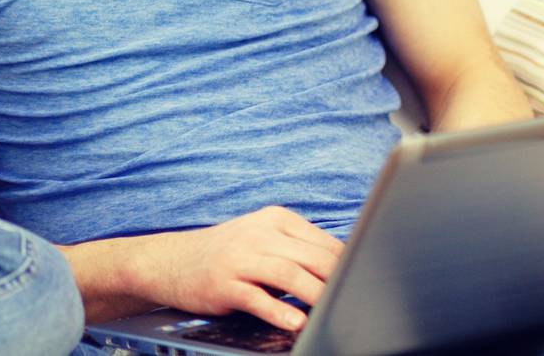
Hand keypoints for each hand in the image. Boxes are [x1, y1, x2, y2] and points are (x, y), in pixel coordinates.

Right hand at [137, 206, 344, 331]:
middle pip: (309, 257)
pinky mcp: (224, 283)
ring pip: (287, 275)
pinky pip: (256, 298)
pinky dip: (279, 311)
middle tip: (357, 300)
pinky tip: (296, 323)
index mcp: (275, 219)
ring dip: (314, 294)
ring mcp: (240, 258)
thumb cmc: (230, 254)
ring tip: (333, 311)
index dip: (348, 265)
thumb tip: (345, 269)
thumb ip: (299, 249)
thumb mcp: (264, 239)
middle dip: (337, 280)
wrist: (174, 260)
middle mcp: (258, 234)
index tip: (368, 284)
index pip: (323, 242)